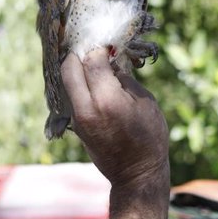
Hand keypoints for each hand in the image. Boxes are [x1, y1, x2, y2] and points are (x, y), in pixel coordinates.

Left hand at [61, 48, 169, 218]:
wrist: (136, 173)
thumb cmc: (149, 136)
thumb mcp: (145, 102)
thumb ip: (124, 78)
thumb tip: (110, 62)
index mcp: (107, 100)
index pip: (91, 60)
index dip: (99, 48)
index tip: (108, 45)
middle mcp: (87, 107)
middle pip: (69, 67)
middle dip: (80, 54)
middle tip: (94, 49)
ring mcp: (78, 118)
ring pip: (67, 81)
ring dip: (78, 69)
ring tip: (95, 64)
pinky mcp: (76, 125)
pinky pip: (72, 95)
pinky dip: (80, 83)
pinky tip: (94, 81)